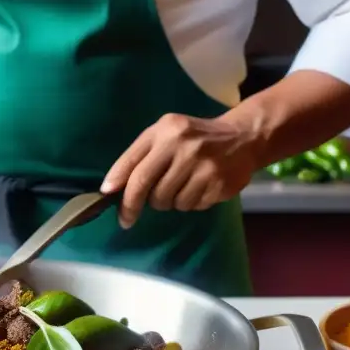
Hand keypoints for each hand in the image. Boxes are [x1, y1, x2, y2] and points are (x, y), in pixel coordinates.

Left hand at [100, 113, 263, 227]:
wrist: (242, 137)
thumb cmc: (193, 137)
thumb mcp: (164, 134)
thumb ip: (139, 155)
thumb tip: (111, 188)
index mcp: (165, 132)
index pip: (135, 167)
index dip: (119, 188)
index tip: (106, 200)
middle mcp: (184, 147)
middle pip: (148, 189)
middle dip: (133, 206)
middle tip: (128, 218)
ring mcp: (203, 167)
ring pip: (168, 202)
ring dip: (167, 202)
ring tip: (177, 187)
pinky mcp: (218, 184)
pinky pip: (190, 206)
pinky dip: (188, 202)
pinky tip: (196, 188)